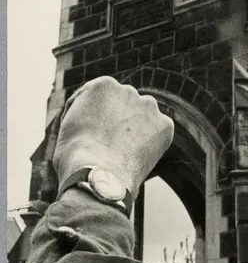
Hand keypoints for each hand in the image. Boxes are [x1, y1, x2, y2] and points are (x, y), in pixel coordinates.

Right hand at [53, 77, 173, 197]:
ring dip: (136, 129)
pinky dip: (151, 143)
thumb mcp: (69, 125)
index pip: (98, 99)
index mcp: (102, 85)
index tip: (90, 135)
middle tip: (109, 145)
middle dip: (118, 121)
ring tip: (122, 153)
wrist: (97, 177)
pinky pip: (158, 132)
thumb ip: (85, 113)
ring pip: (143, 117)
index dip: (92, 118)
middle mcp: (129, 90)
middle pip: (123, 105)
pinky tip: (137, 157)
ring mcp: (149, 106)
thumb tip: (95, 120)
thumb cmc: (75, 156)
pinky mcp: (165, 125)